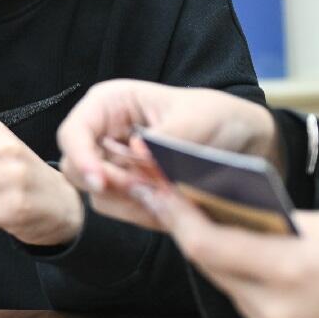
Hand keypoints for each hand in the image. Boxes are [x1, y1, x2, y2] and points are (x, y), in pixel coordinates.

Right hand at [56, 80, 276, 229]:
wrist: (245, 141)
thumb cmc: (218, 116)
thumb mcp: (197, 119)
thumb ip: (165, 139)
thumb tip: (137, 155)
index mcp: (110, 105)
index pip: (73, 133)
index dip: (81, 157)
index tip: (101, 181)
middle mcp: (104, 135)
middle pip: (76, 168)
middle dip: (107, 185)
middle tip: (144, 190)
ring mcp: (114, 164)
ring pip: (98, 194)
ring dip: (131, 201)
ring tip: (169, 196)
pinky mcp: (128, 188)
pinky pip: (123, 209)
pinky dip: (145, 212)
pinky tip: (173, 205)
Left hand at [155, 191, 318, 317]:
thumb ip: (277, 223)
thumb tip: (235, 214)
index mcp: (290, 272)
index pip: (206, 245)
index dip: (177, 217)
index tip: (161, 194)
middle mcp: (277, 311)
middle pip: (209, 268)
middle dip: (192, 234)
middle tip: (179, 205)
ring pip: (227, 290)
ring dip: (217, 261)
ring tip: (212, 230)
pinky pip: (248, 311)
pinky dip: (244, 286)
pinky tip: (250, 267)